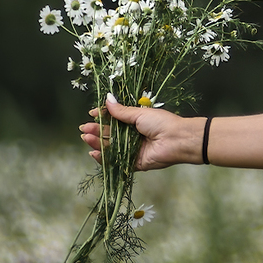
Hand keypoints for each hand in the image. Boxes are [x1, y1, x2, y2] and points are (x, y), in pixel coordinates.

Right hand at [78, 96, 198, 170]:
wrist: (177, 140)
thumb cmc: (162, 123)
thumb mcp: (139, 114)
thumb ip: (121, 111)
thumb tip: (107, 99)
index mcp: (136, 122)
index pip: (114, 119)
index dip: (102, 117)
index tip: (92, 113)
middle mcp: (133, 136)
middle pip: (110, 134)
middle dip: (96, 130)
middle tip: (84, 128)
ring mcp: (133, 150)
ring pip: (111, 148)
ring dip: (97, 143)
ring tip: (86, 137)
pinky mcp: (134, 163)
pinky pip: (116, 162)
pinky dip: (104, 158)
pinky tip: (94, 153)